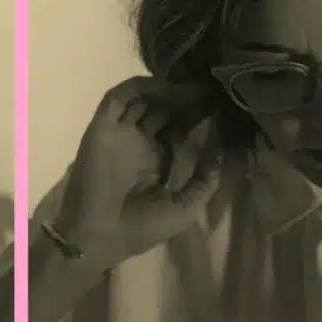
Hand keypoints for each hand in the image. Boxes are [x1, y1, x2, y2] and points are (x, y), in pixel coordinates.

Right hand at [55, 77, 223, 267]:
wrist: (99, 237)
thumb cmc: (141, 228)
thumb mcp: (185, 207)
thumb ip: (205, 181)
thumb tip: (221, 153)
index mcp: (155, 162)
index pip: (178, 129)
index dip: (198, 116)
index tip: (220, 105)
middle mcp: (137, 144)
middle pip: (163, 110)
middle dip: (186, 98)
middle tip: (210, 87)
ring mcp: (119, 135)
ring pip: (142, 100)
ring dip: (166, 90)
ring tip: (194, 84)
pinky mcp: (101, 129)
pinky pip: (116, 100)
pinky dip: (137, 88)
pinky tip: (164, 84)